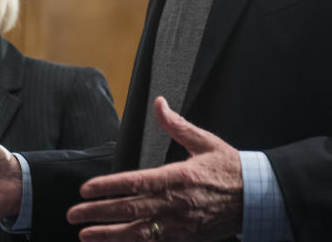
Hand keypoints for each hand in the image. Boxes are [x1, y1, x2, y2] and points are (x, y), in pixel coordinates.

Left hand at [67, 97, 242, 241]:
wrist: (257, 197)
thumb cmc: (230, 168)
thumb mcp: (204, 141)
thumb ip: (177, 125)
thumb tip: (159, 103)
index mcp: (178, 177)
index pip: (135, 182)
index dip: (108, 186)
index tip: (86, 189)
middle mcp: (176, 204)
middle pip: (130, 210)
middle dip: (98, 212)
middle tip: (74, 214)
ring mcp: (180, 225)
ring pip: (138, 233)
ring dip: (109, 235)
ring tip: (85, 235)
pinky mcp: (185, 238)